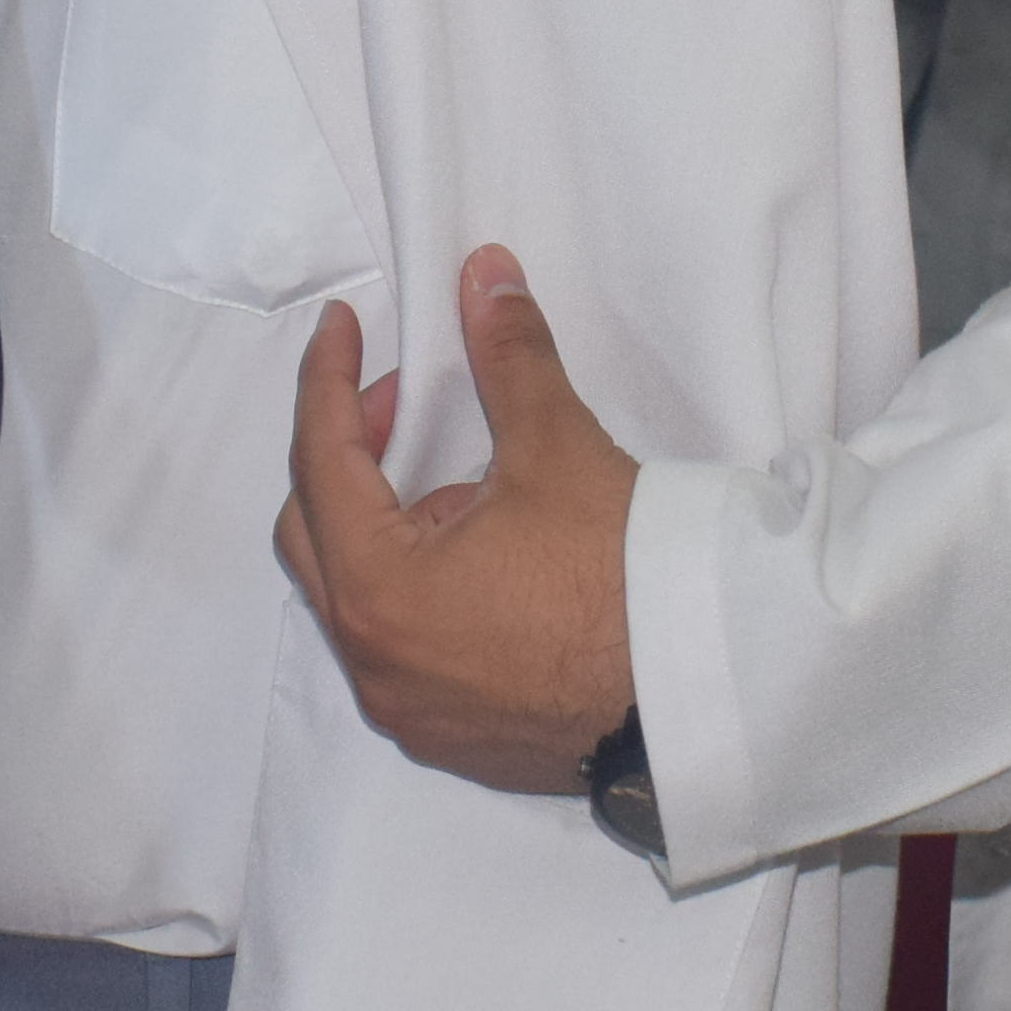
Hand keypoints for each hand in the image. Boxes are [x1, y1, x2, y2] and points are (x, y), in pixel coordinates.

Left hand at [276, 247, 641, 797]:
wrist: (696, 696)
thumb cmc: (621, 581)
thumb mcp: (557, 450)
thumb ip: (508, 355)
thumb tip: (485, 274)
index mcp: (377, 590)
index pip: (319, 461)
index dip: (326, 379)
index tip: (341, 327)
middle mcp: (372, 663)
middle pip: (314, 532)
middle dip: (347, 454)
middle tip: (403, 404)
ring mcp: (408, 708)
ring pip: (357, 596)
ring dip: (387, 526)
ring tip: (466, 484)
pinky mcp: (449, 736)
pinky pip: (399, 646)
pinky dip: (415, 589)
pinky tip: (485, 557)